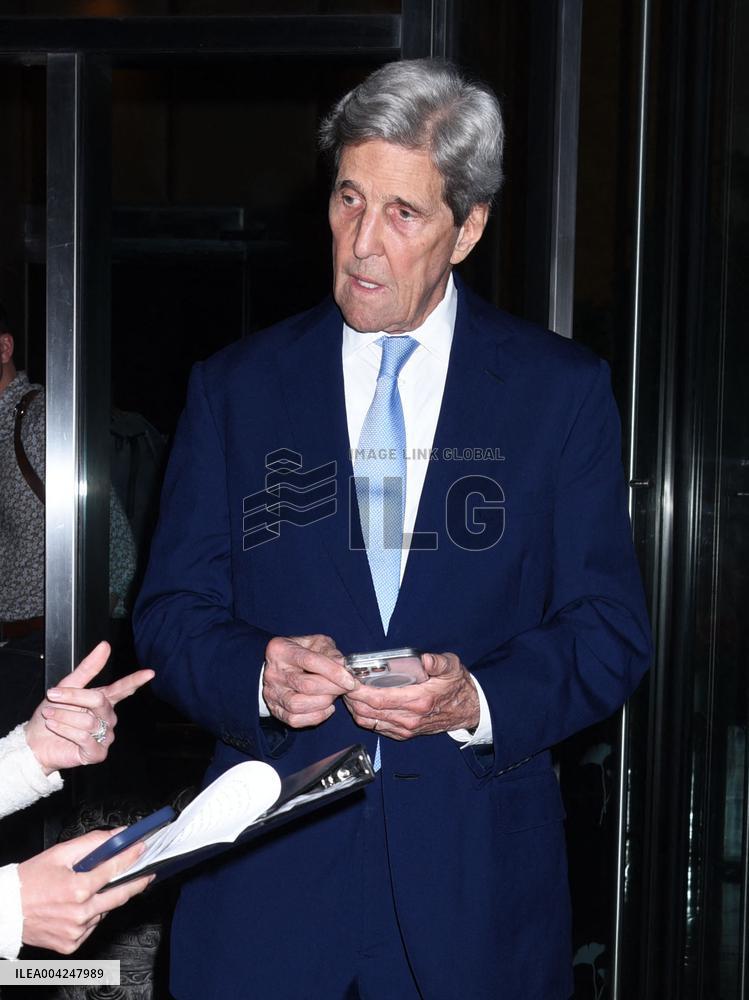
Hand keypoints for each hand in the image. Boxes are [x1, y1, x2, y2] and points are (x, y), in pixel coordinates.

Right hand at [18, 830, 153, 954]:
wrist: (6, 910)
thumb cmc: (29, 881)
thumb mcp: (60, 853)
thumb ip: (93, 843)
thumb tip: (118, 835)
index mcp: (77, 888)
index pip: (115, 869)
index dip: (133, 857)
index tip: (143, 849)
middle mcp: (80, 913)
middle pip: (120, 896)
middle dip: (136, 883)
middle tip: (147, 874)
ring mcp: (76, 931)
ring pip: (104, 911)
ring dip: (104, 899)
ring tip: (88, 890)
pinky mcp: (71, 944)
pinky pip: (92, 926)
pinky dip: (91, 915)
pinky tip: (77, 907)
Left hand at [25, 641, 154, 774]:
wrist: (34, 742)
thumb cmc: (51, 715)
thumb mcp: (66, 687)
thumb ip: (88, 668)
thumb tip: (105, 645)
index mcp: (103, 701)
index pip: (123, 689)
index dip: (136, 681)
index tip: (150, 673)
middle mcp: (107, 718)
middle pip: (99, 701)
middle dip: (73, 697)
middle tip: (52, 695)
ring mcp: (104, 736)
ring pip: (89, 721)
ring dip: (63, 716)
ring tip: (50, 716)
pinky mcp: (97, 753)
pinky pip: (84, 737)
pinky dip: (65, 730)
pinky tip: (55, 727)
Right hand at [262, 634, 355, 727]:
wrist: (280, 666)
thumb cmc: (302, 653)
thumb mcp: (316, 644)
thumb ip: (330, 652)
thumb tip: (344, 666)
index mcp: (280, 649)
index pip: (310, 661)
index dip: (334, 672)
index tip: (351, 681)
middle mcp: (273, 672)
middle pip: (306, 685)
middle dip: (333, 688)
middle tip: (347, 688)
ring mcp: (271, 693)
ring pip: (299, 705)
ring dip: (324, 703)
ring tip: (333, 695)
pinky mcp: (274, 709)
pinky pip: (296, 719)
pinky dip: (316, 716)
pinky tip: (326, 707)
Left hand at [343, 652, 479, 739]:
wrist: (468, 710)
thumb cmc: (457, 686)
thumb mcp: (452, 667)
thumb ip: (438, 662)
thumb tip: (426, 659)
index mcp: (418, 701)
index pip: (378, 698)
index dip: (358, 690)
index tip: (347, 678)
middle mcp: (409, 718)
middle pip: (367, 711)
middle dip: (350, 698)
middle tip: (342, 682)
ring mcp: (405, 729)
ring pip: (368, 721)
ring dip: (354, 708)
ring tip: (349, 691)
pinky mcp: (404, 734)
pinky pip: (376, 728)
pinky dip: (364, 717)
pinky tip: (360, 703)